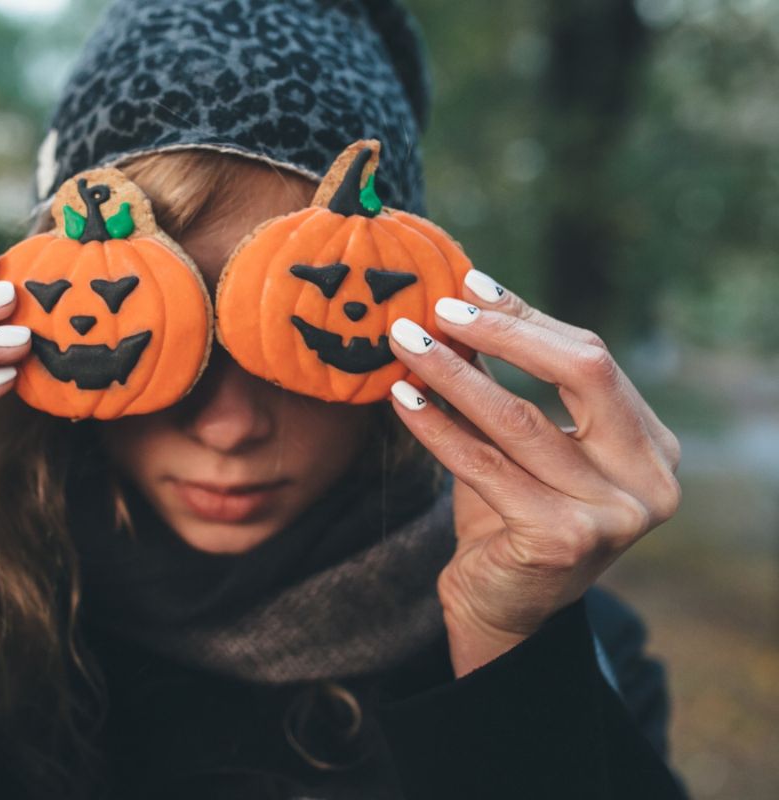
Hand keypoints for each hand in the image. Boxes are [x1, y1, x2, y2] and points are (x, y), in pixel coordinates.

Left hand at [387, 270, 681, 675]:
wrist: (500, 609)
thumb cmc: (511, 516)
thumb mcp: (520, 444)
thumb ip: (509, 382)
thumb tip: (463, 299)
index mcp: (651, 447)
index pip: (590, 361)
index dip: (526, 320)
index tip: (469, 285)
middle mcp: (650, 481)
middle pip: (579, 373)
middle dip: (502, 333)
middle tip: (437, 307)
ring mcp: (614, 515)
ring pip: (520, 420)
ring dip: (453, 373)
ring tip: (404, 343)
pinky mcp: (564, 540)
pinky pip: (485, 465)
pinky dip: (436, 427)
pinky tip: (401, 398)